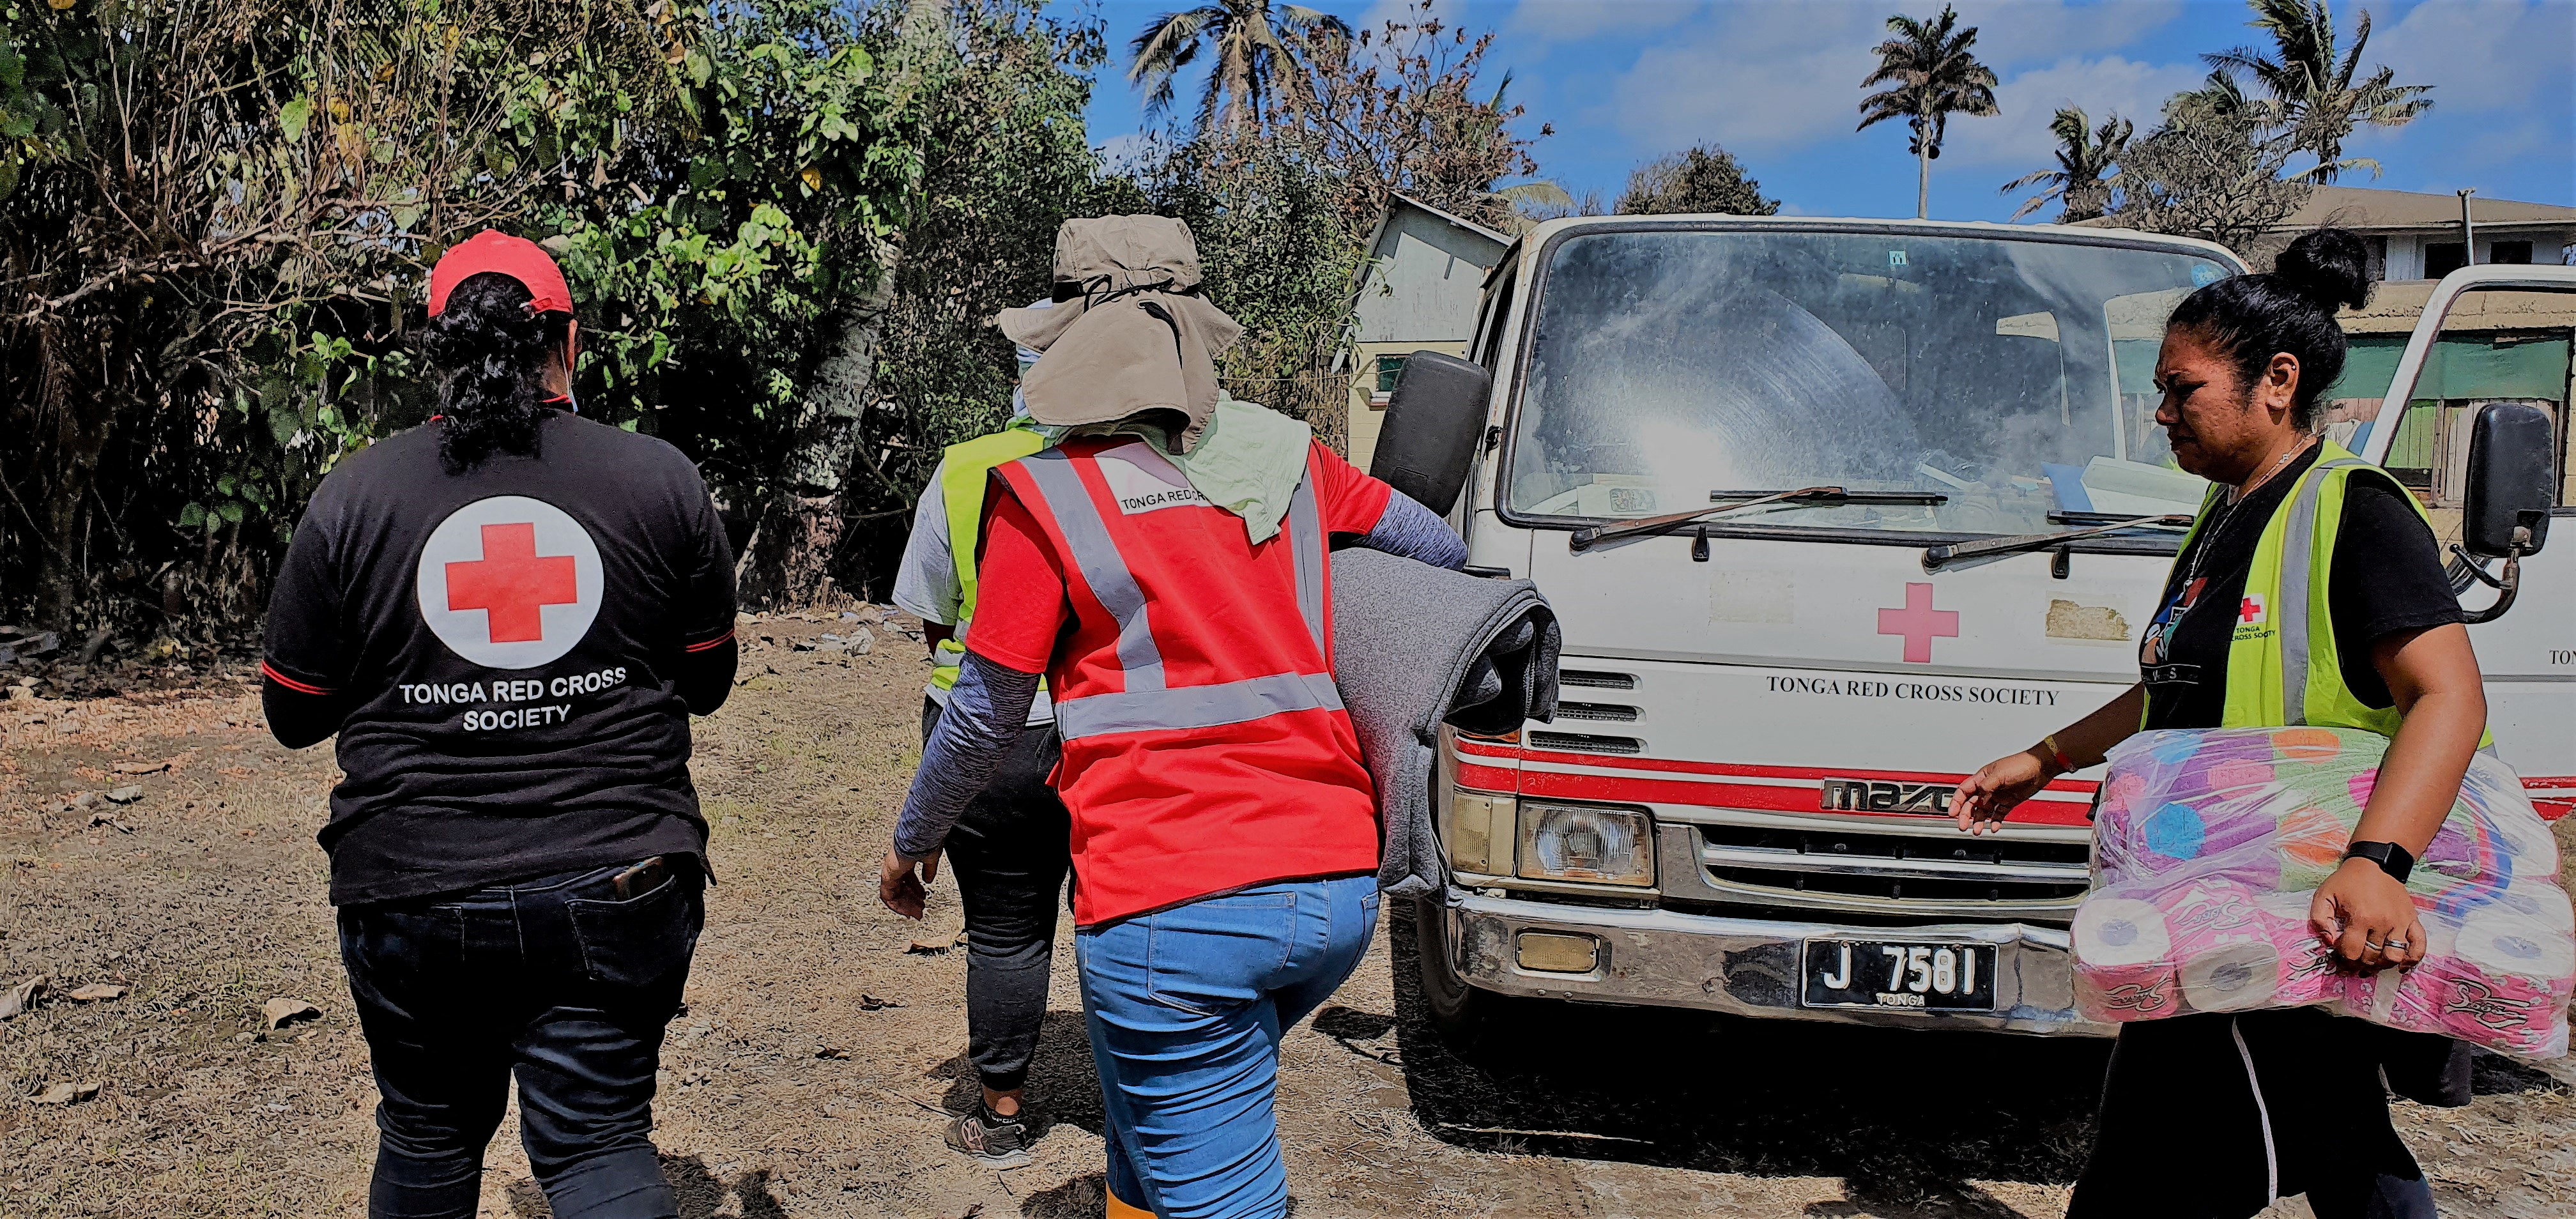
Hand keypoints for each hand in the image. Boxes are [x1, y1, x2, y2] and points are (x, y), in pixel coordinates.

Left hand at [879, 848, 940, 919]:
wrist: (919, 836)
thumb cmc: (924, 842)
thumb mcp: (930, 860)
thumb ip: (928, 871)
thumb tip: (928, 880)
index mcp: (904, 861)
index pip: (906, 880)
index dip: (914, 891)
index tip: (921, 899)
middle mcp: (895, 867)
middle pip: (900, 889)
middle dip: (911, 901)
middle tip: (919, 911)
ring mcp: (890, 872)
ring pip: (894, 895)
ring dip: (905, 906)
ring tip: (915, 913)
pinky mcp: (887, 876)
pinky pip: (888, 896)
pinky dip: (896, 906)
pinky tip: (906, 911)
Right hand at [1953, 748, 2053, 834]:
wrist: (2040, 768)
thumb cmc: (2021, 764)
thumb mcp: (1998, 774)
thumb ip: (1986, 787)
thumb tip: (1980, 800)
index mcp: (1982, 778)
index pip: (1963, 791)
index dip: (1956, 802)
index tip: (1953, 813)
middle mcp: (1988, 787)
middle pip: (1972, 804)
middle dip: (1966, 816)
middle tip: (1963, 826)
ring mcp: (1999, 795)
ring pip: (1984, 811)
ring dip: (1979, 821)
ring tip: (1978, 830)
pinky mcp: (2009, 802)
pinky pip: (1998, 814)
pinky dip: (1994, 821)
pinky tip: (1993, 827)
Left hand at [2310, 858, 2424, 969]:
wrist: (2375, 863)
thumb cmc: (2347, 881)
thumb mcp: (2324, 895)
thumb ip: (2319, 919)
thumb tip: (2329, 942)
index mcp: (2361, 917)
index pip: (2351, 952)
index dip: (2341, 957)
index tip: (2337, 953)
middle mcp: (2384, 923)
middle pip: (2371, 957)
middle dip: (2358, 963)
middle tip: (2351, 961)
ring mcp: (2401, 923)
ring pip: (2393, 957)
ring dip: (2381, 964)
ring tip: (2370, 961)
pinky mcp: (2413, 921)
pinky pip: (2419, 946)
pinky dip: (2412, 960)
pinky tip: (2402, 966)